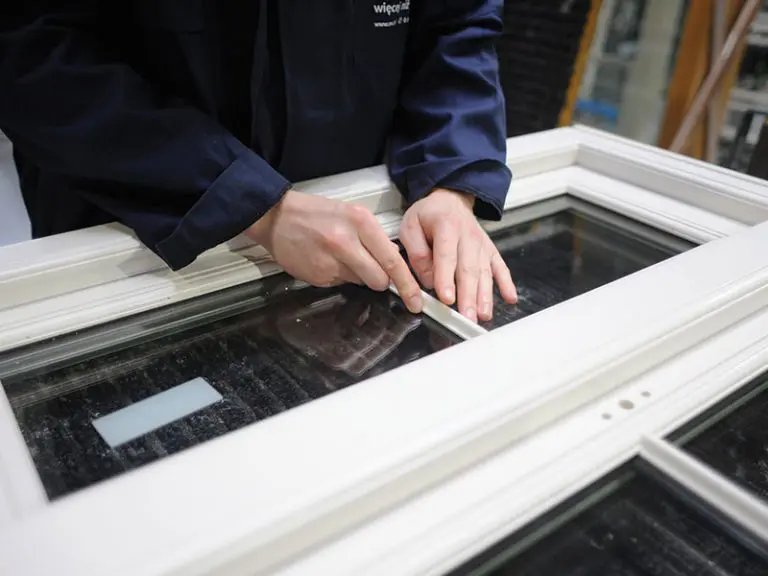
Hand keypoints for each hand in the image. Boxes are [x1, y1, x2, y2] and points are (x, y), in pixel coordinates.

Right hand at [247, 190, 422, 312]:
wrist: (276, 217)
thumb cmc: (315, 214)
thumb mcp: (351, 214)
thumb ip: (374, 238)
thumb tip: (394, 260)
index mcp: (360, 222)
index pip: (392, 261)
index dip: (407, 285)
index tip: (416, 300)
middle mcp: (347, 241)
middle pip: (379, 279)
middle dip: (380, 281)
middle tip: (371, 269)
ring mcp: (331, 261)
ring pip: (361, 283)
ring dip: (358, 276)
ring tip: (341, 257)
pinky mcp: (319, 276)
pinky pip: (341, 283)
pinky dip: (338, 276)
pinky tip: (326, 260)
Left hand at [399, 188, 517, 321]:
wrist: (450, 200)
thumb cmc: (429, 215)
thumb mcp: (410, 226)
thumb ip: (417, 253)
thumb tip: (428, 280)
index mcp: (446, 226)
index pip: (446, 256)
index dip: (446, 278)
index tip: (447, 298)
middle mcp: (468, 236)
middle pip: (469, 269)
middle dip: (469, 295)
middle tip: (466, 316)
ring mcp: (481, 245)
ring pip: (485, 272)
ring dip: (485, 296)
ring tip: (483, 315)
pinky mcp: (490, 251)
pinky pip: (501, 268)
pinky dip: (507, 284)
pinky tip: (510, 298)